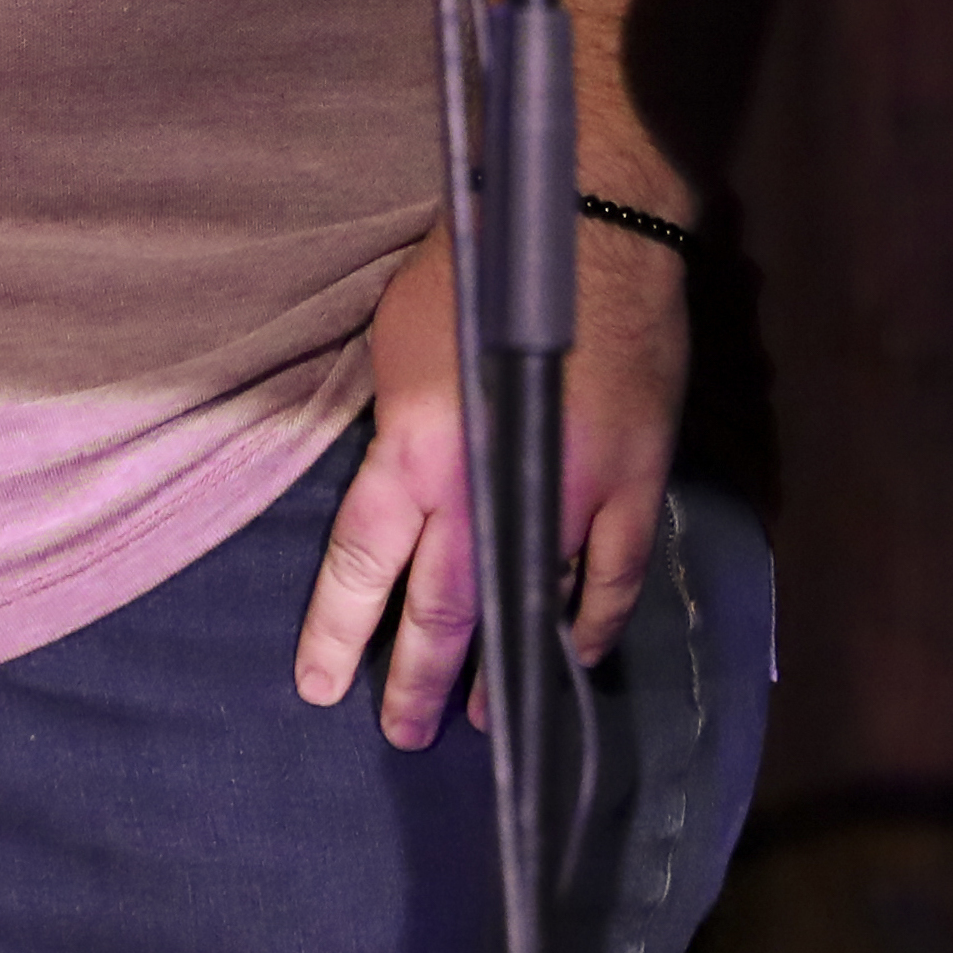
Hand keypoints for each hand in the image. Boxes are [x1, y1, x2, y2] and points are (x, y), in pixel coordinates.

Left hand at [291, 211, 687, 745]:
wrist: (584, 220)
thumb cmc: (474, 265)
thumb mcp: (396, 343)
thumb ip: (394, 428)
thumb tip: (392, 482)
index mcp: (414, 449)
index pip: (363, 563)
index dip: (339, 632)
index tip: (321, 686)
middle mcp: (484, 488)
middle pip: (442, 610)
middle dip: (416, 679)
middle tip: (403, 732)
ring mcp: (568, 491)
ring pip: (528, 607)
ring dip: (504, 668)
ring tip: (485, 716)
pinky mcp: (631, 480)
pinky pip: (612, 577)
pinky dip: (592, 624)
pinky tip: (573, 656)